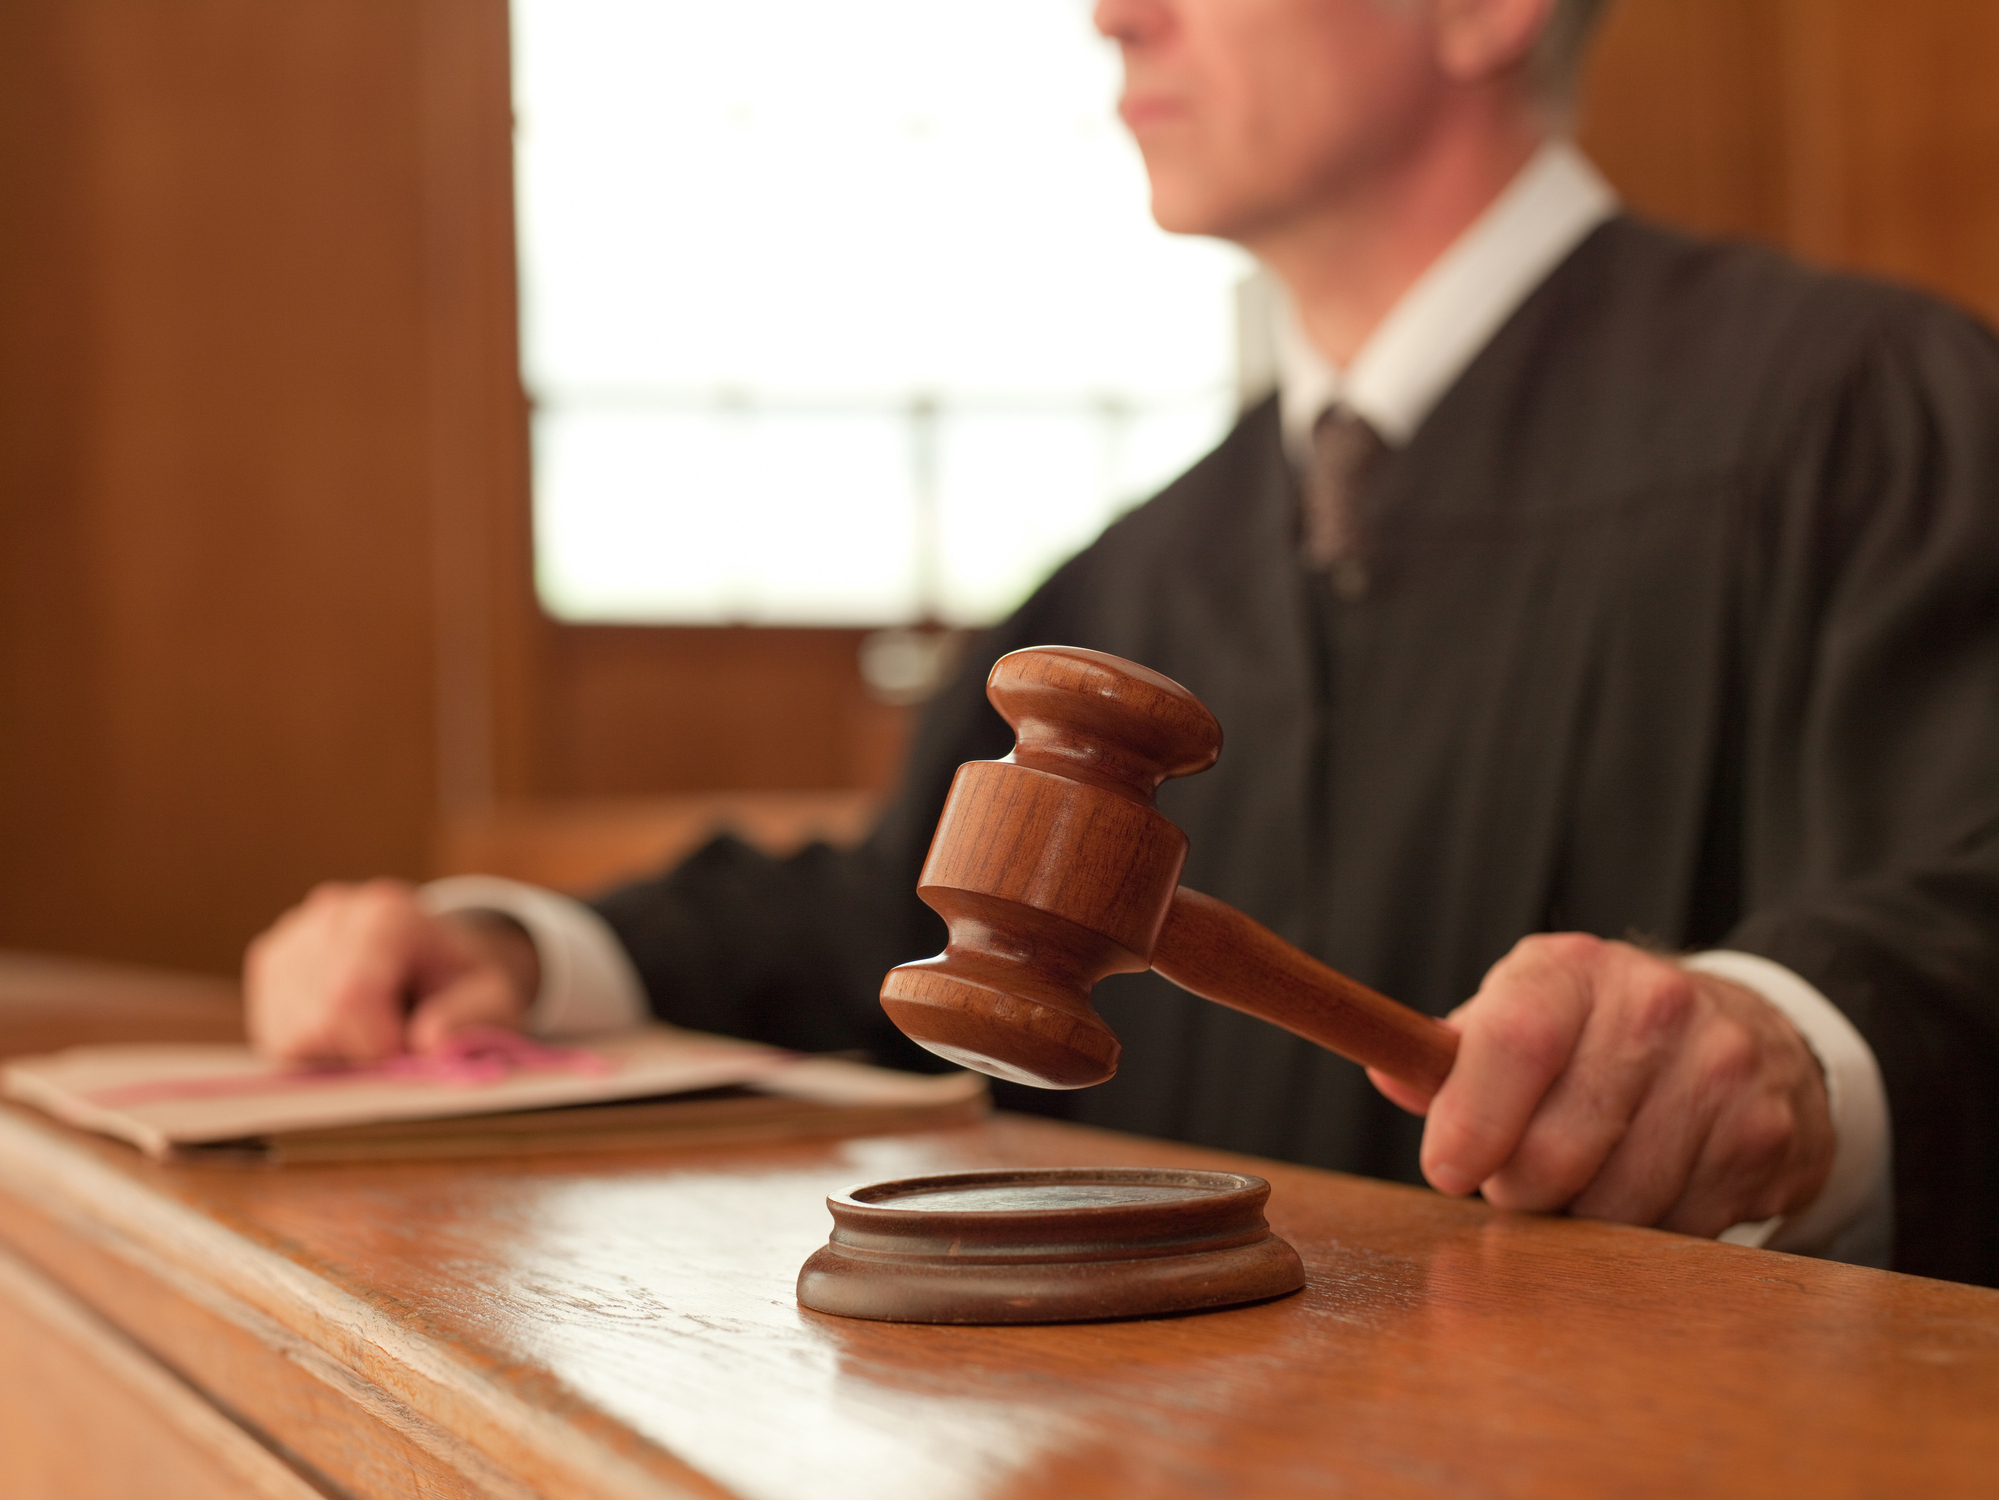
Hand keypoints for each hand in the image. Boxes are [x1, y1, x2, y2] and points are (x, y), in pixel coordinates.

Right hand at [244, 879, 538, 1063]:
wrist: (436, 958)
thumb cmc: (462, 983)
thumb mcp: (494, 999)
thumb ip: (474, 1018)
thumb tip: (429, 1041)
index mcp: (389, 913)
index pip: (349, 997)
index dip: (378, 1045)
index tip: (410, 1049)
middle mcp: (332, 912)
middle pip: (318, 1020)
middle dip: (359, 1052)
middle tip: (396, 1040)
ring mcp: (292, 934)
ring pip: (290, 1032)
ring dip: (334, 1052)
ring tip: (373, 1026)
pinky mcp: (269, 961)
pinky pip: (274, 1033)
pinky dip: (311, 1046)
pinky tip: (344, 1026)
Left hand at [1368, 934, 1833, 1237]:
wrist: (1751, 1036)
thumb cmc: (1601, 1037)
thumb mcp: (1524, 1016)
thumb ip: (1452, 1056)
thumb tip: (1389, 1072)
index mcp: (1573, 971)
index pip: (1514, 1040)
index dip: (1471, 1120)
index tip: (1447, 1167)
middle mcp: (1655, 1006)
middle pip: (1556, 1148)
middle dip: (1521, 1187)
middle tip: (1523, 1177)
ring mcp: (1719, 1070)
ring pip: (1615, 1204)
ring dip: (1583, 1218)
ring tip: (1587, 1179)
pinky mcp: (1763, 1137)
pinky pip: (1678, 1231)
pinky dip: (1649, 1233)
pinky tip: (1649, 1189)